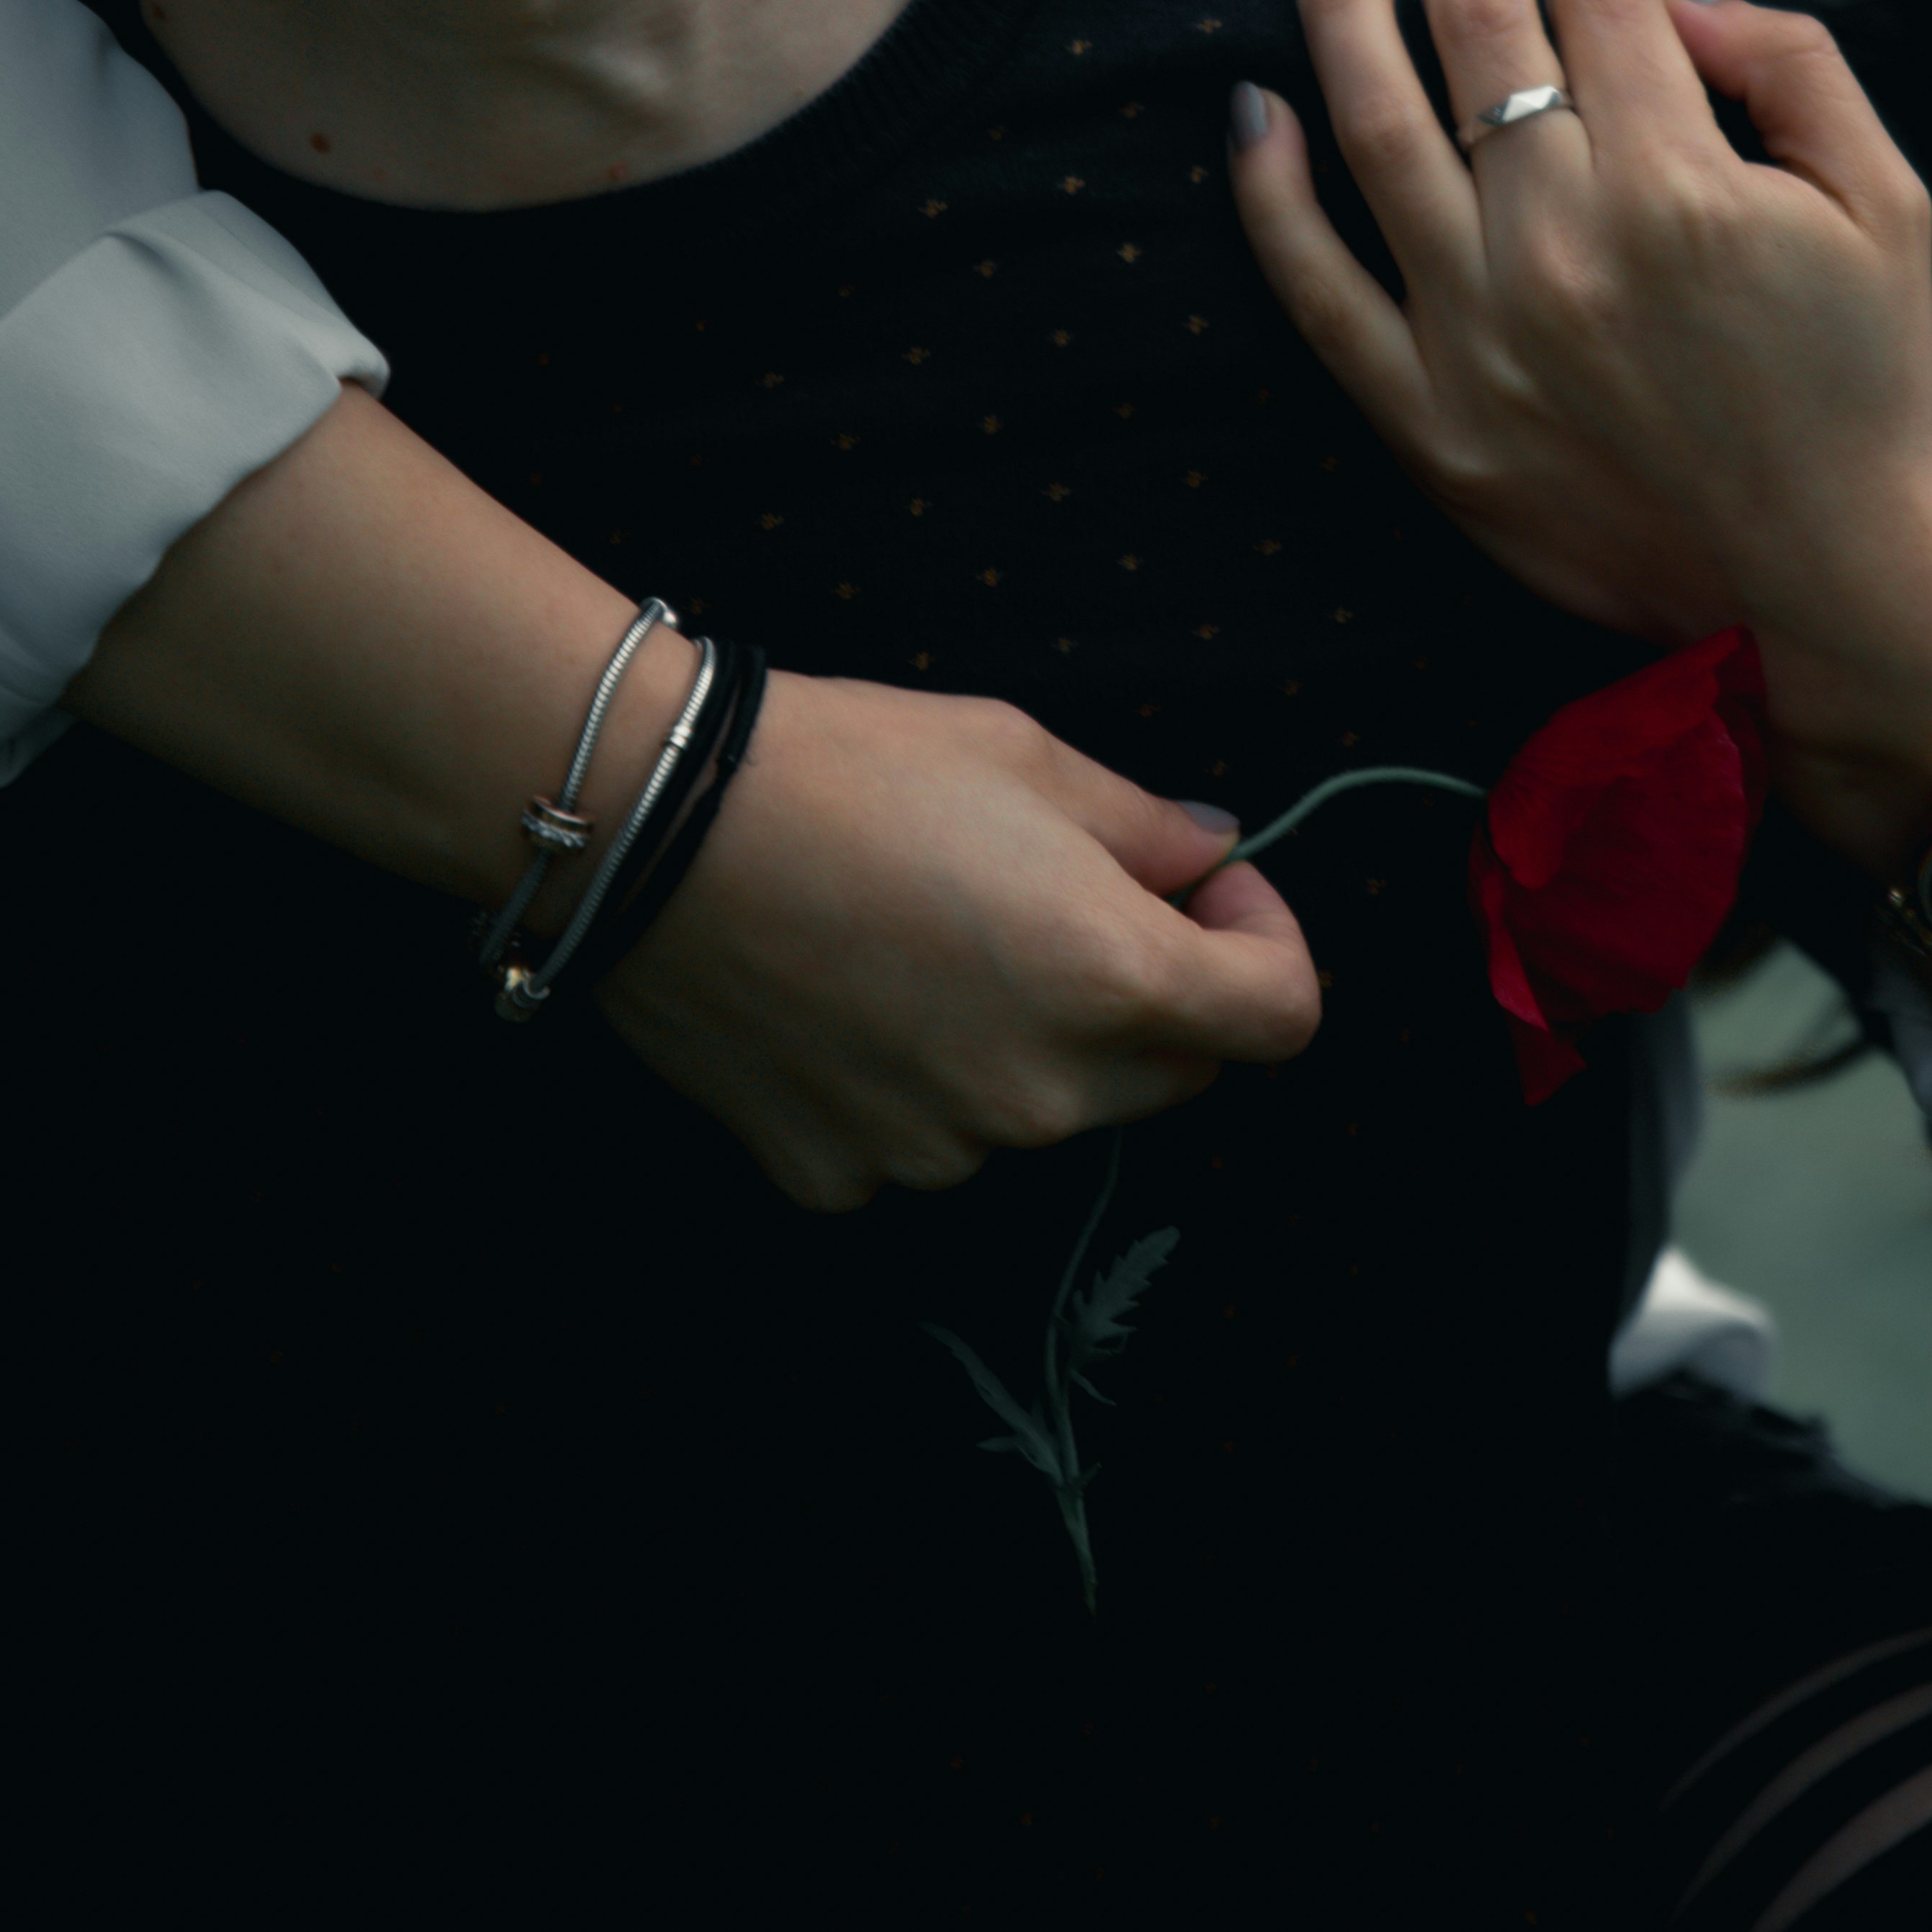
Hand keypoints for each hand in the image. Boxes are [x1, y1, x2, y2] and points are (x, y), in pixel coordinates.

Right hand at [600, 672, 1320, 1209]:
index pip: (1281, 1017)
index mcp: (1112, 980)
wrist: (650, 827)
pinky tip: (848, 998)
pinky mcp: (840, 1177)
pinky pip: (921, 1140)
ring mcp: (937, 1153)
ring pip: (1040, 1110)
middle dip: (1157, 995)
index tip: (1210, 890)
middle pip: (1173, 1075)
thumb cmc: (847, 766)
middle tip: (1072, 900)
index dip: (1267, 940)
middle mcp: (1041, 1095)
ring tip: (928, 937)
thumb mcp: (1023, 753)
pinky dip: (912, 1084)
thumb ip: (1144, 827)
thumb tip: (1210, 856)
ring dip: (1027, 1042)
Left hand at [1230, 0, 1931, 717]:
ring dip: (1341, 6)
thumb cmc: (1859, 383)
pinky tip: (1253, 105)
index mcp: (1678, 185)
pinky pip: (1314, 290)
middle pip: (1475, 28)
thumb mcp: (1886, 197)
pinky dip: (1269, 192)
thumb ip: (1791, 61)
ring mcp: (1478, 335)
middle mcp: (1561, 246)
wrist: (1820, 583)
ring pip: (1374, 126)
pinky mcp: (1426, 420)